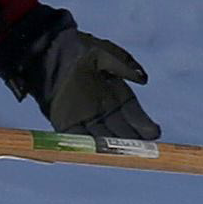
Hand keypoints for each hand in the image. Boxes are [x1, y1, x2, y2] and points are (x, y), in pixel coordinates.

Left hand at [0, 12, 160, 141]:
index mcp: (115, 95)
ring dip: (113, 147)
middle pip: (121, 130)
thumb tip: (143, 80)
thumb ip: (124, 66)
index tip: (154, 134)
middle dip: (131, 141)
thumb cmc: (78, 49)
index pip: (133, 115)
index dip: (143, 125)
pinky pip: (78, 137)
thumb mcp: (105, 55)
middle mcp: (102, 109)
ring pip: (103, 137)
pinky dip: (87, 146)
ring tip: (126, 155)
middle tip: (143, 151)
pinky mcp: (64, 122)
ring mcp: (84, 117)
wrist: (49, 51)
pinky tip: (99, 153)